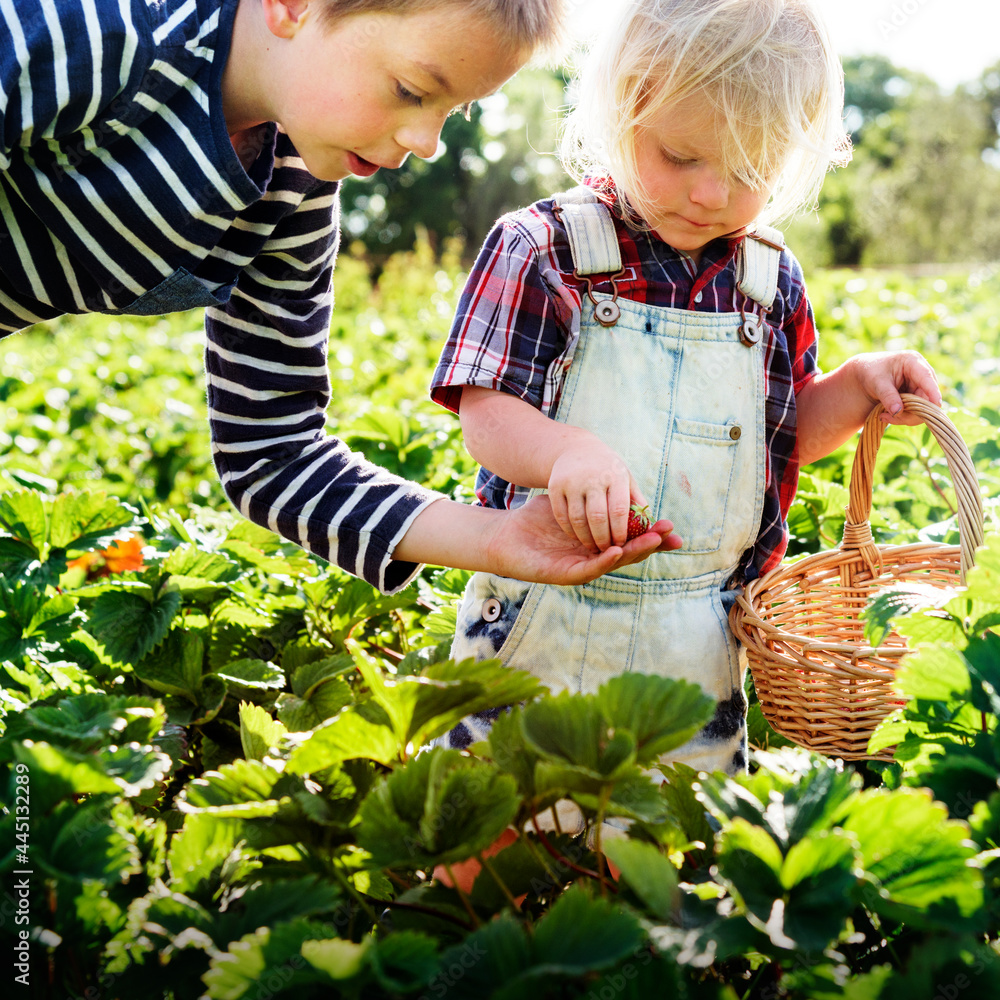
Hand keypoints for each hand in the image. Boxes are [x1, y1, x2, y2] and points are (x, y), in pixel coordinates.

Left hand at [483, 494, 681, 585]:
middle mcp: (595, 558)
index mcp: (599, 543)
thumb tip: (618, 484)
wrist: (507, 538)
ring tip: (651, 541)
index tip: (672, 527)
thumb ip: (594, 500)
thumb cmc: (538, 522)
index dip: (653, 536)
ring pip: (615, 562)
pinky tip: (616, 550)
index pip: (632, 539)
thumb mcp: (571, 505)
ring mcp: (583, 568)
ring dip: (634, 552)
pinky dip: (604, 561)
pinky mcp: (568, 574)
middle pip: (631, 552)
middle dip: (652, 544)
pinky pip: (590, 568)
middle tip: (671, 535)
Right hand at [547, 437, 642, 551]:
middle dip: (603, 539)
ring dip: (585, 538)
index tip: (621, 545)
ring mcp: (572, 481)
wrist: (577, 449)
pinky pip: (562, 515)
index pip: (619, 510)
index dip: (620, 531)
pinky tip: (577, 537)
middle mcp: (593, 477)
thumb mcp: (625, 479)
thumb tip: (651, 527)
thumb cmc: (608, 470)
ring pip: (578, 518)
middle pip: (598, 517)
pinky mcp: (555, 486)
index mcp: (615, 476)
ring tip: (593, 548)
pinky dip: (570, 530)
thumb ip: (637, 503)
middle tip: (606, 551)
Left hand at [852, 350, 941, 425]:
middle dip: (911, 412)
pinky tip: (885, 416)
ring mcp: (921, 386)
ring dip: (905, 417)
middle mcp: (922, 373)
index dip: (932, 391)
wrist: (865, 375)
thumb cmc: (871, 372)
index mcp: (912, 361)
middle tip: (887, 418)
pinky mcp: (917, 396)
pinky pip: (916, 412)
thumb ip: (887, 396)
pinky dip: (902, 417)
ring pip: (923, 408)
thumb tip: (898, 412)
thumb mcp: (877, 382)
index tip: (937, 404)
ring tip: (883, 416)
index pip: (926, 377)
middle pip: (927, 397)